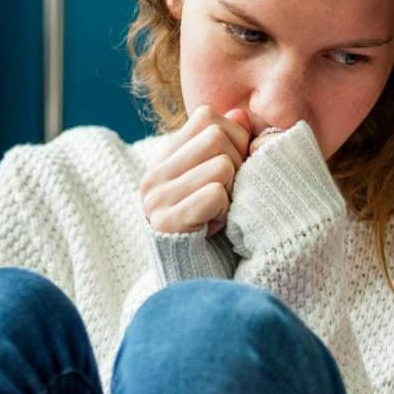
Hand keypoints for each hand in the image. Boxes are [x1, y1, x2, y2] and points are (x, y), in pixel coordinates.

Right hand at [139, 105, 251, 236]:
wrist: (191, 279)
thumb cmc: (211, 225)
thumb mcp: (216, 180)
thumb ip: (226, 145)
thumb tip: (240, 114)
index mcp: (164, 159)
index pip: (207, 117)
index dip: (234, 137)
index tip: (232, 169)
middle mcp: (154, 174)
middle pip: (217, 137)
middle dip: (237, 164)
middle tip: (229, 194)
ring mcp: (156, 199)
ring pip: (222, 166)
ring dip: (232, 192)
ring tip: (219, 212)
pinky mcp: (166, 223)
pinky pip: (214, 195)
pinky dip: (225, 212)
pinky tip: (214, 226)